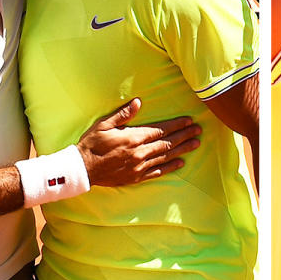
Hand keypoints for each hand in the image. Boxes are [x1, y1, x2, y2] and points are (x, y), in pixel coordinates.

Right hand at [77, 98, 201, 185]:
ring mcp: (139, 166)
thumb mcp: (104, 124)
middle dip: (184, 135)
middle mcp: (140, 152)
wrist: (82, 169)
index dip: (177, 125)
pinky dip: (170, 167)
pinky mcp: (136, 177)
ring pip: (165, 156)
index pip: (161, 129)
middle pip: (167, 142)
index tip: (189, 121)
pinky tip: (180, 163)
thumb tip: (138, 102)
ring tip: (195, 144)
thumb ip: (123, 114)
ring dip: (182, 149)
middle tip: (198, 131)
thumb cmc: (91, 144)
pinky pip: (157, 171)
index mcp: (134, 137)